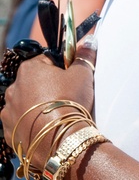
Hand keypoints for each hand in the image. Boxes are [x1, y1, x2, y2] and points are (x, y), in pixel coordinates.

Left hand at [1, 38, 97, 171]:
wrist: (60, 138)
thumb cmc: (70, 101)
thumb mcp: (83, 75)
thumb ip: (84, 56)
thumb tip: (89, 41)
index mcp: (29, 69)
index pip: (45, 61)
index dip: (61, 69)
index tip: (71, 79)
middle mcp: (13, 88)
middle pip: (34, 83)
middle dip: (47, 88)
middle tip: (66, 98)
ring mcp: (8, 111)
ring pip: (25, 104)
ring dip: (37, 107)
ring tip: (56, 116)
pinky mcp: (8, 131)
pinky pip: (20, 123)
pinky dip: (31, 124)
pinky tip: (46, 128)